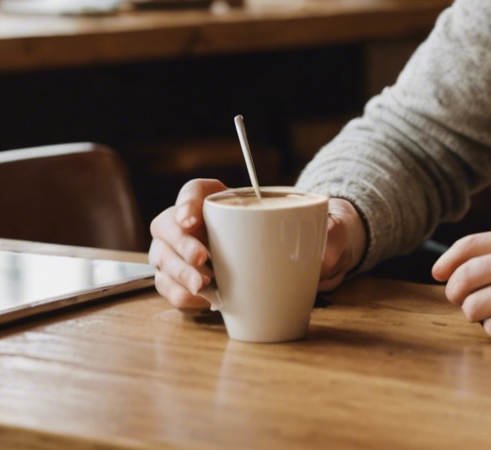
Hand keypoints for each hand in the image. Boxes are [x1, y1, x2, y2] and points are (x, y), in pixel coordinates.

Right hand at [148, 180, 367, 308]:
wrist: (285, 263)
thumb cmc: (293, 238)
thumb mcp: (316, 230)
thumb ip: (328, 230)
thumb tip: (327, 236)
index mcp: (218, 200)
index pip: (194, 190)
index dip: (187, 201)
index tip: (193, 218)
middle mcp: (192, 224)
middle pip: (166, 226)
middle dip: (180, 244)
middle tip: (204, 261)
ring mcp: (181, 253)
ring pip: (162, 259)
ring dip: (178, 273)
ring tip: (204, 287)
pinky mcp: (182, 281)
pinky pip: (168, 288)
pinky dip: (181, 296)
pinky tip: (204, 300)